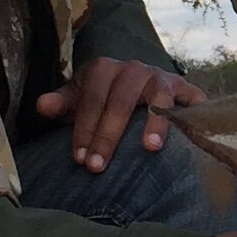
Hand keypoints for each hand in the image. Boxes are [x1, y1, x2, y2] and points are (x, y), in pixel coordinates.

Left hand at [36, 59, 204, 170]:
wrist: (138, 84)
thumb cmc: (102, 99)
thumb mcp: (79, 99)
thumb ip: (62, 103)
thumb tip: (42, 106)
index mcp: (104, 69)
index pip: (92, 97)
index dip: (84, 128)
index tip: (79, 159)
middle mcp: (133, 69)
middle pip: (121, 99)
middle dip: (108, 134)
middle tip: (98, 167)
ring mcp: (161, 78)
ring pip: (157, 96)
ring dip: (153, 122)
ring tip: (149, 148)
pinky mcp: (185, 89)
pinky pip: (192, 99)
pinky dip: (194, 112)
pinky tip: (194, 134)